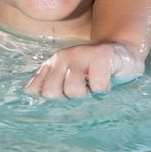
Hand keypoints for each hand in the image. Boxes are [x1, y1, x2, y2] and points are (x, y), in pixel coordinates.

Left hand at [26, 42, 143, 99]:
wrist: (123, 51)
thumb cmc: (93, 71)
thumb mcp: (69, 76)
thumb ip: (49, 84)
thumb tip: (27, 94)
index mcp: (52, 64)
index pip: (35, 89)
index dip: (49, 100)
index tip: (64, 98)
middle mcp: (62, 57)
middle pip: (51, 93)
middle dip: (67, 99)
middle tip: (82, 90)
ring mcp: (81, 54)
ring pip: (73, 90)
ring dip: (88, 94)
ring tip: (94, 85)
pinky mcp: (101, 56)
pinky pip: (98, 87)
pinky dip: (104, 89)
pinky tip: (107, 80)